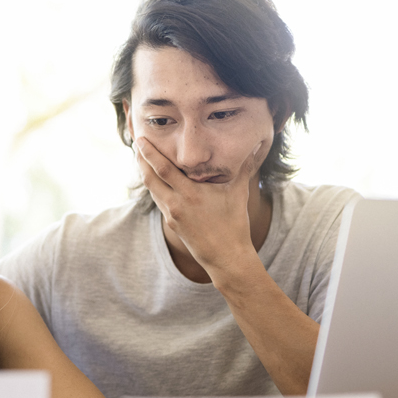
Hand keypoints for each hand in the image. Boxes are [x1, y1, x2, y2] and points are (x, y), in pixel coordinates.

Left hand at [134, 137, 261, 277]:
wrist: (226, 258)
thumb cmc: (234, 224)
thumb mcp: (239, 193)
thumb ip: (245, 167)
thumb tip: (259, 145)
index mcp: (189, 194)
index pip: (162, 169)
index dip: (149, 153)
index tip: (141, 140)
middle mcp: (176, 204)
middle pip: (149, 178)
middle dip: (141, 160)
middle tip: (137, 144)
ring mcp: (172, 215)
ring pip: (152, 190)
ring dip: (146, 173)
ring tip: (143, 159)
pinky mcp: (172, 224)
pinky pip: (159, 201)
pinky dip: (155, 188)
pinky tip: (157, 181)